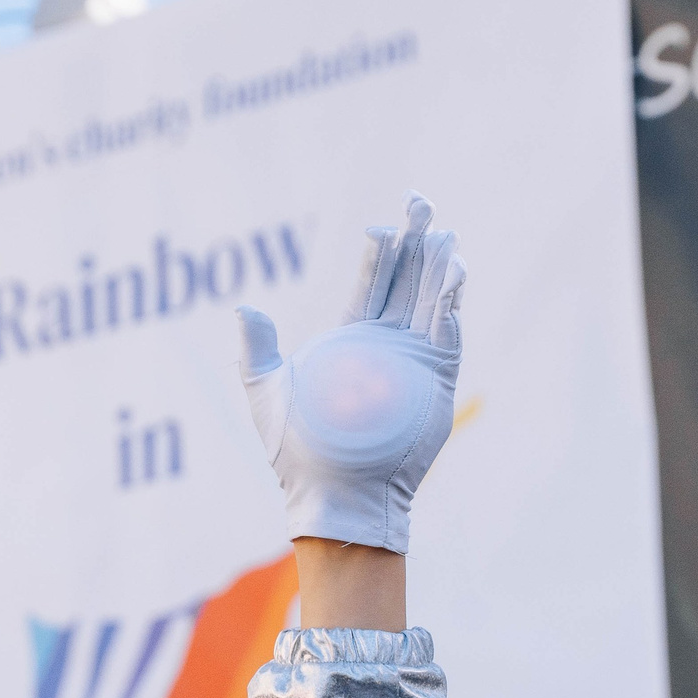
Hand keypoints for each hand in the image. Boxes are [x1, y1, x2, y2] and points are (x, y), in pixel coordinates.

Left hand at [238, 193, 463, 555]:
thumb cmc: (298, 451)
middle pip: (407, 280)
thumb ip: (257, 349)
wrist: (335, 494)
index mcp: (352, 338)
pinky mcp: (436, 381)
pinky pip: (448, 335)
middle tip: (421, 203)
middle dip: (416, 242)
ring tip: (443, 233)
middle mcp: (388, 343)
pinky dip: (452, 305)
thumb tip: (244, 307)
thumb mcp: (266, 393)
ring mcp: (415, 360)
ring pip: (432, 300)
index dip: (379, 253)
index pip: (370, 284)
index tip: (383, 227)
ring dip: (439, 266)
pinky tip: (454, 275)